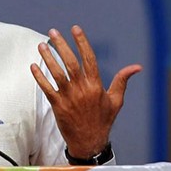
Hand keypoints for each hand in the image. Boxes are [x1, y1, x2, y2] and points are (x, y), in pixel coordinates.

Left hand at [30, 25, 141, 158]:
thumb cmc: (103, 120)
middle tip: (53, 32)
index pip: (89, 59)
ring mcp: (69, 98)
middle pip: (70, 63)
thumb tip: (137, 67)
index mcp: (96, 86)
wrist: (90, 142)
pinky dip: (39, 78)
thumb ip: (122, 81)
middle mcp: (82, 90)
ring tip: (41, 46)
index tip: (75, 29)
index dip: (82, 42)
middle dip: (61, 46)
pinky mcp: (58, 107)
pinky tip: (33, 66)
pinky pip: (47, 89)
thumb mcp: (116, 100)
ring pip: (57, 74)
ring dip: (48, 59)